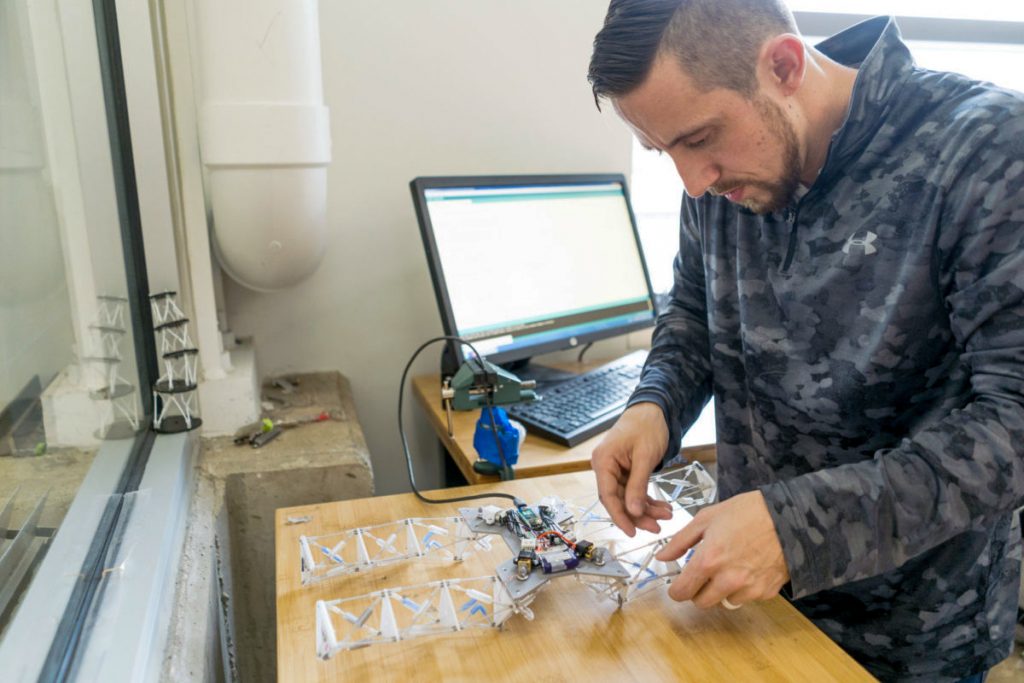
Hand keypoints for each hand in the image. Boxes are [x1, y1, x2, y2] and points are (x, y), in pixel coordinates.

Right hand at [591, 402, 672, 536]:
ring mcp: (614, 469)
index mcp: (604, 461)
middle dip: (638, 515)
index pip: (608, 496)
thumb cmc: (647, 427)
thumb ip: (638, 486)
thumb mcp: (645, 457)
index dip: (620, 516)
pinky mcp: (625, 471)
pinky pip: (634, 491)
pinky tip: (662, 508)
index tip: (632, 533)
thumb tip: (634, 512)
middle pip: (618, 500)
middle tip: (657, 528)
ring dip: (646, 510)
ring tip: (666, 517)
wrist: (653, 410)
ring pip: (628, 498)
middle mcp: (605, 467)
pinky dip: (648, 500)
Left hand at [655, 490, 788, 608]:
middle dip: (698, 590)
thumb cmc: (747, 512)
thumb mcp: (707, 518)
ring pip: (723, 603)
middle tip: (704, 573)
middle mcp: (727, 580)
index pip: (682, 592)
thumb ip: (680, 540)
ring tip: (729, 568)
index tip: (678, 584)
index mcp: (708, 560)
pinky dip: (742, 589)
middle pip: (701, 602)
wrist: (789, 517)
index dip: (676, 590)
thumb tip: (662, 557)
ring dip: (720, 591)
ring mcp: (748, 589)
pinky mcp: (765, 592)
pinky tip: (748, 568)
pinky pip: (746, 599)